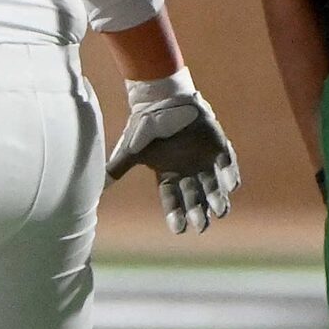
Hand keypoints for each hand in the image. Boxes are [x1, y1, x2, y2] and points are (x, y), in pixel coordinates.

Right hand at [105, 71, 239, 233]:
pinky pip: (226, 163)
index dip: (176, 215)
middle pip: (195, 198)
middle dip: (199, 212)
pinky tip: (231, 185)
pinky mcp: (217, 146)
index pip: (172, 200)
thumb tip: (97, 189)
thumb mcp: (130, 150)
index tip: (180, 230)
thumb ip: (118, 169)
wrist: (162, 98)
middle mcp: (187, 172)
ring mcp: (203, 160)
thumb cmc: (145, 125)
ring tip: (221, 211)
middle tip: (202, 226)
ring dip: (217, 199)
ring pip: (213, 186)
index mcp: (168, 175)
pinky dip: (229, 174)